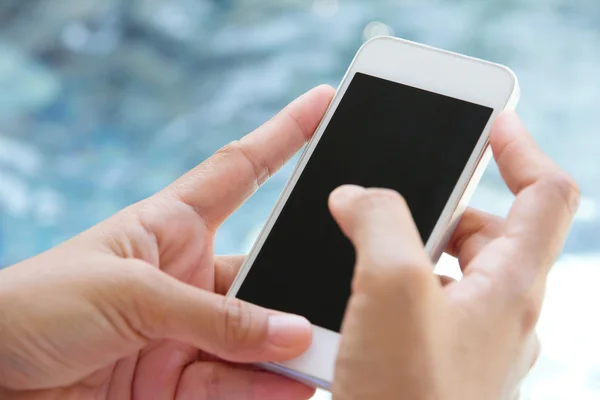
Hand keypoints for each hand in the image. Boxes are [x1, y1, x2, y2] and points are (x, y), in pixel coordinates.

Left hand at [0, 85, 334, 399]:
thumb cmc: (34, 307)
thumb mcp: (129, 293)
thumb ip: (216, 319)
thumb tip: (293, 333)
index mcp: (171, 227)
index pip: (241, 171)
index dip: (283, 135)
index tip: (323, 104)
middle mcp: (188, 278)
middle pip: (263, 274)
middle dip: (298, 286)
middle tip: (339, 295)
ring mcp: (186, 333)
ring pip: (257, 338)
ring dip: (288, 350)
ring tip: (323, 358)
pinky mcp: (179, 383)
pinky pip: (236, 385)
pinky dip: (266, 388)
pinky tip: (294, 388)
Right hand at [329, 112, 578, 399]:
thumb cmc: (410, 397)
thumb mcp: (392, 287)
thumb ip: (378, 222)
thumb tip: (357, 195)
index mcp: (511, 284)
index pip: (546, 193)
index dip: (522, 147)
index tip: (489, 122)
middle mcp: (500, 310)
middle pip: (485, 228)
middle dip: (437, 204)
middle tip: (388, 198)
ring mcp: (468, 339)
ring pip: (446, 267)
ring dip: (404, 247)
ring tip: (357, 248)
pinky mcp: (434, 360)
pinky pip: (419, 303)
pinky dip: (388, 287)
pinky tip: (349, 297)